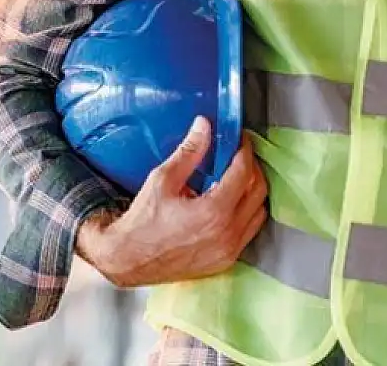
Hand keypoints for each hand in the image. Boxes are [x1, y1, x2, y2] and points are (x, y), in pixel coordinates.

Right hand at [77, 116, 267, 287]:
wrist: (128, 260)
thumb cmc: (141, 222)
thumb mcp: (162, 180)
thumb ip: (188, 152)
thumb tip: (204, 126)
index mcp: (214, 211)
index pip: (243, 172)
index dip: (244, 150)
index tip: (240, 139)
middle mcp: (228, 233)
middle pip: (258, 191)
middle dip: (252, 168)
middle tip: (239, 154)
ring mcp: (229, 250)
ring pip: (258, 213)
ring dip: (253, 191)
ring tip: (236, 177)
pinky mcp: (225, 261)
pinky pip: (248, 232)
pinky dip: (246, 213)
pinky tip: (229, 204)